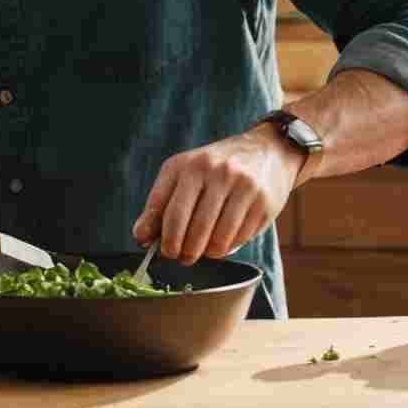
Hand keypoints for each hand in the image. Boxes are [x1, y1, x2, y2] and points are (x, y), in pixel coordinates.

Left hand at [132, 125, 301, 264]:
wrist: (267, 150)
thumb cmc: (215, 168)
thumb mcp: (184, 175)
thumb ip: (160, 205)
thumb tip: (140, 237)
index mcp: (188, 165)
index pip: (169, 212)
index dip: (164, 239)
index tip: (164, 252)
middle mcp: (215, 171)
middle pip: (193, 230)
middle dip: (185, 252)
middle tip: (184, 257)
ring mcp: (242, 185)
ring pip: (218, 240)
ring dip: (208, 253)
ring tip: (205, 250)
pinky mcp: (263, 201)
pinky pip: (239, 239)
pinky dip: (228, 247)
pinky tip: (225, 239)